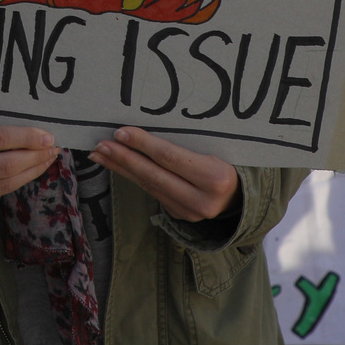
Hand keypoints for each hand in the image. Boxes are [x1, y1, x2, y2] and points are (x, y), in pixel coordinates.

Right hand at [0, 125, 57, 220]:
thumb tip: (29, 134)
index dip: (26, 138)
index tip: (47, 135)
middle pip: (5, 165)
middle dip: (34, 156)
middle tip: (53, 148)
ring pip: (5, 184)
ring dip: (32, 171)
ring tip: (47, 159)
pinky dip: (18, 182)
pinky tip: (29, 171)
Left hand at [91, 126, 240, 223]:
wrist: (244, 194)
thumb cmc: (229, 160)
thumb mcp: (217, 148)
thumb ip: (186, 144)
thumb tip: (144, 127)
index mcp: (215, 178)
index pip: (170, 157)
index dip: (143, 144)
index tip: (120, 132)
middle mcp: (203, 200)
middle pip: (154, 175)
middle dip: (124, 159)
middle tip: (101, 144)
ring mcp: (190, 212)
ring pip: (149, 186)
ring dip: (122, 169)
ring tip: (101, 154)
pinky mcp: (180, 216)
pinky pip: (153, 192)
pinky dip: (134, 178)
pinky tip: (118, 166)